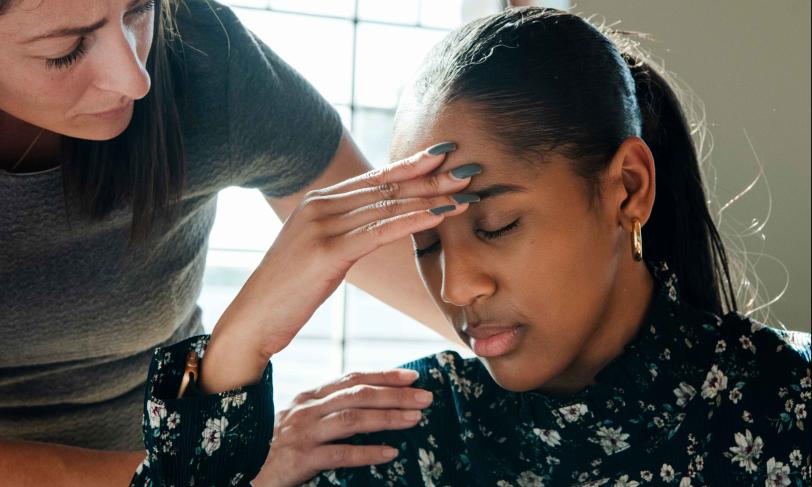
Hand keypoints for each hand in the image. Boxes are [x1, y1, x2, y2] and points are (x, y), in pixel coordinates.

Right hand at [202, 144, 476, 392]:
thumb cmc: (290, 290)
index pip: (376, 178)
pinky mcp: (326, 251)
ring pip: (387, 205)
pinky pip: (379, 231)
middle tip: (469, 171)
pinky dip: (413, 221)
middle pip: (386, 186)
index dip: (413, 166)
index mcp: (319, 201)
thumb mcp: (320, 251)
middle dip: (431, 178)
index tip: (446, 156)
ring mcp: (321, 225)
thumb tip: (382, 223)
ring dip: (430, 198)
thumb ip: (347, 231)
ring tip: (464, 194)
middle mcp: (320, 205)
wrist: (252, 319)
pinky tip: (439, 216)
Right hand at [251, 369, 432, 486]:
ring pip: (352, 419)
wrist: (241, 472)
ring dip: (387, 418)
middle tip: (425, 397)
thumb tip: (370, 404)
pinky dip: (368, 453)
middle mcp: (307, 409)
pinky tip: (390, 452)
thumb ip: (328, 410)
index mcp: (310, 397)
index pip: (352, 378)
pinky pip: (340, 454)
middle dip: (395, 394)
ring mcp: (303, 433)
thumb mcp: (300, 421)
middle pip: (358, 395)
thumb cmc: (276, 448)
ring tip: (414, 419)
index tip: (412, 376)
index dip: (384, 376)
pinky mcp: (300, 459)